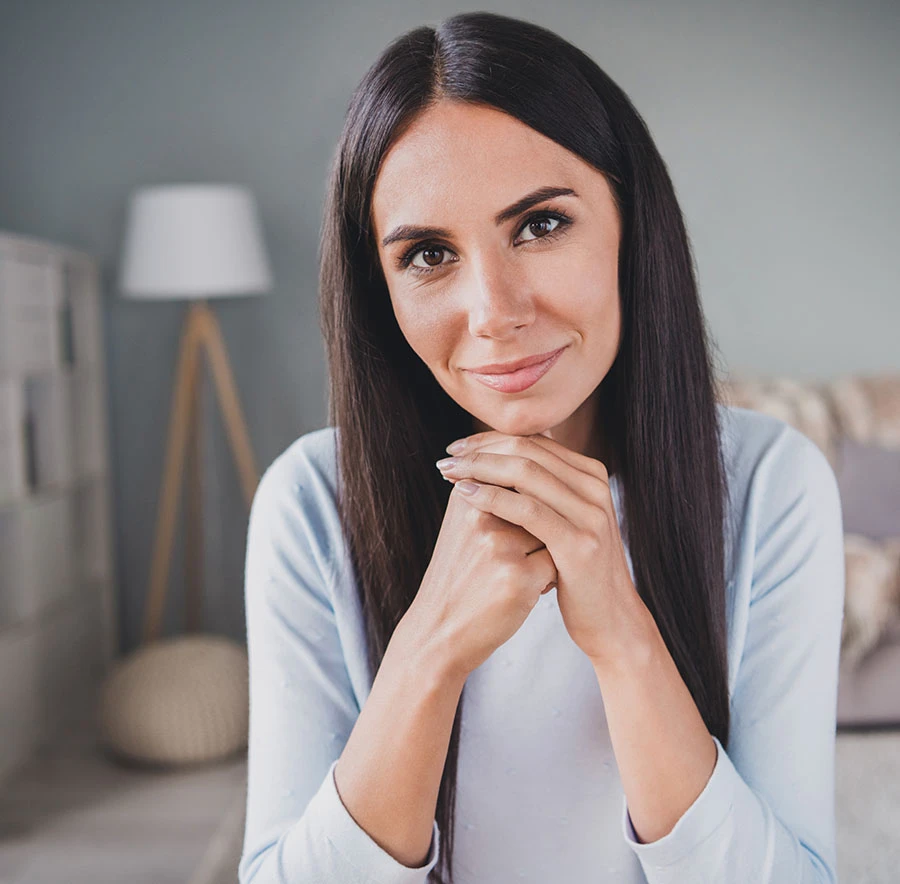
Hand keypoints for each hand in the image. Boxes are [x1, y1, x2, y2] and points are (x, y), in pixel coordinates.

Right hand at [396, 469, 558, 680]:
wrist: (439, 633)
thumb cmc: (460, 575)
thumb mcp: (465, 523)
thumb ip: (494, 487)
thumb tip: (542, 444)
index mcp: (467, 496)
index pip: (522, 479)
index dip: (525, 510)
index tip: (506, 535)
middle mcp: (481, 514)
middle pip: (540, 504)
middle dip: (537, 530)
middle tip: (508, 556)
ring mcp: (500, 545)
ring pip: (552, 532)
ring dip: (545, 551)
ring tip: (515, 573)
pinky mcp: (518, 576)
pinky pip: (557, 564)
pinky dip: (548, 579)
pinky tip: (522, 591)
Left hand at [435, 430, 651, 668]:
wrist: (609, 620)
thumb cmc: (575, 570)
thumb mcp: (564, 521)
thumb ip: (542, 489)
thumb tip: (500, 456)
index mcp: (591, 475)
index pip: (534, 441)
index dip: (491, 440)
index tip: (457, 446)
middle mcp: (595, 487)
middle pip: (528, 451)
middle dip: (481, 449)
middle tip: (448, 456)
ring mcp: (591, 514)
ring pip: (526, 473)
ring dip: (480, 467)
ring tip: (448, 472)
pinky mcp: (580, 543)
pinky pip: (528, 509)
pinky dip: (491, 497)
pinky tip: (464, 494)